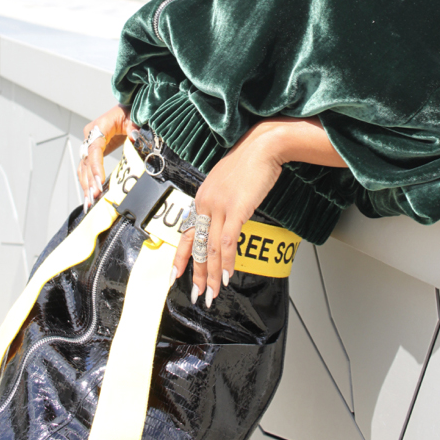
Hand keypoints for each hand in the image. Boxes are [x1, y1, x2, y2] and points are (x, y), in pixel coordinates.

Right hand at [79, 105, 138, 207]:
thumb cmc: (129, 112)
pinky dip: (87, 182)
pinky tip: (89, 195)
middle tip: (93, 197)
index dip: (96, 166)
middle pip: (87, 161)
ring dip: (86, 185)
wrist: (126, 108)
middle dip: (90, 181)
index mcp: (98, 127)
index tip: (99, 182)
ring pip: (84, 167)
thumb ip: (134, 128)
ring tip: (89, 202)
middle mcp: (90, 136)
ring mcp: (90, 144)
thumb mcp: (133, 118)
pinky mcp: (93, 151)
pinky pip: (87, 168)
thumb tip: (135, 138)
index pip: (94, 149)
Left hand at [171, 116, 347, 303]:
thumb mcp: (228, 182)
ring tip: (212, 293)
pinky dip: (227, 261)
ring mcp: (220, 206)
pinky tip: (227, 276)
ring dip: (211, 274)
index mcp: (202, 197)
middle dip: (197, 273)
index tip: (175, 274)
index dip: (182, 255)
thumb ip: (223, 201)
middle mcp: (206, 203)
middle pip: (198, 244)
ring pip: (211, 248)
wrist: (263, 145)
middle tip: (197, 294)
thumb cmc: (250, 161)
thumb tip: (225, 219)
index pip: (188, 232)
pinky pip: (228, 242)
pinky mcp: (237, 209)